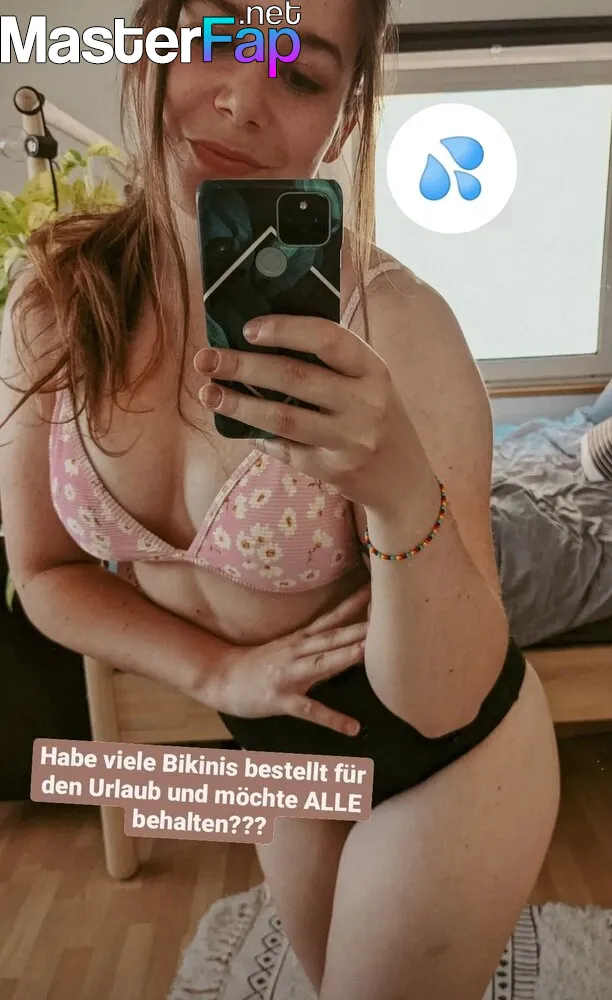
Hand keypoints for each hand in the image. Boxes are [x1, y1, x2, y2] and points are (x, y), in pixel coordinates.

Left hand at [194, 315, 412, 511]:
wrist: (404, 480)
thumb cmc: (376, 416)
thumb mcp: (368, 382)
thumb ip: (330, 361)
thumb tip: (260, 337)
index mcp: (374, 369)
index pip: (328, 338)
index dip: (285, 329)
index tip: (247, 328)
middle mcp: (366, 403)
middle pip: (295, 377)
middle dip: (243, 366)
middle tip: (206, 358)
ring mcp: (350, 440)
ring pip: (283, 418)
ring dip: (239, 404)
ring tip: (208, 393)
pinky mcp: (333, 470)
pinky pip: (285, 449)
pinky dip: (257, 435)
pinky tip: (236, 425)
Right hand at [196, 584, 370, 735]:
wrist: (222, 677)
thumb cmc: (259, 664)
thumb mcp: (289, 648)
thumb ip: (318, 645)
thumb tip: (351, 640)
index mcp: (300, 639)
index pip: (331, 617)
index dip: (353, 604)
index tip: (375, 590)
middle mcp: (297, 651)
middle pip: (331, 636)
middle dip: (357, 626)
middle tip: (384, 616)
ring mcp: (289, 675)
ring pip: (321, 664)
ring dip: (342, 656)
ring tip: (366, 651)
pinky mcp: (282, 700)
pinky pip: (310, 710)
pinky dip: (332, 719)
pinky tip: (353, 728)